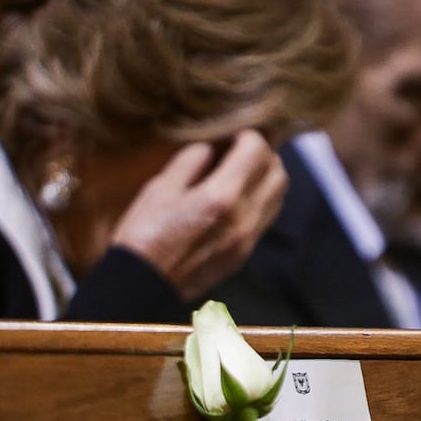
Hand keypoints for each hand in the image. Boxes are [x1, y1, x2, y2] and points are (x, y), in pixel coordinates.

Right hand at [111, 129, 286, 300]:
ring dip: (266, 177)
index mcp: (222, 196)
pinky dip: (260, 200)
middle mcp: (244, 218)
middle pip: (278, 173)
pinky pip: (265, 218)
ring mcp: (247, 240)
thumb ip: (192, 161)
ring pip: (278, 197)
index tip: (232, 133)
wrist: (142, 287)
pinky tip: (235, 197)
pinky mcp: (243, 255)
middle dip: (264, 154)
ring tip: (240, 171)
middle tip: (241, 149)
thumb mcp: (160, 188)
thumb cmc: (144, 236)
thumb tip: (211, 145)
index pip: (257, 150)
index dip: (247, 134)